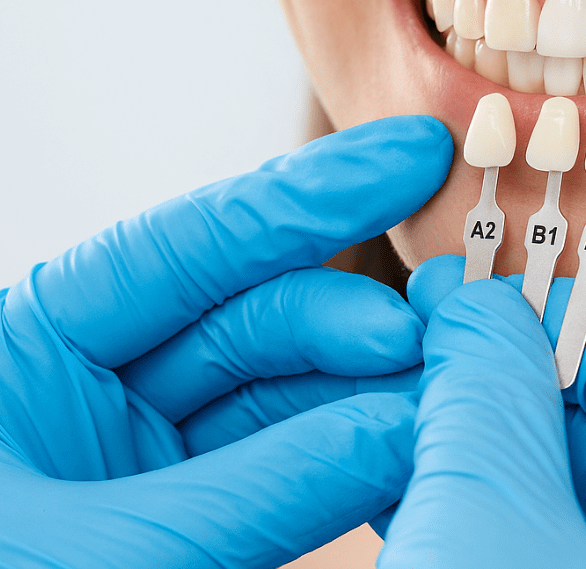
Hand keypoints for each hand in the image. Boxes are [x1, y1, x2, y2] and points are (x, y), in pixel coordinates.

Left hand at [0, 116, 451, 567]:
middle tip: (443, 328)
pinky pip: (292, 459)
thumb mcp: (101, 552)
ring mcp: (151, 451)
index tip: (412, 157)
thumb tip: (407, 424)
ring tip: (442, 392)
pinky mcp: (197, 512)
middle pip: (254, 312)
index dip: (311, 193)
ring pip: (287, 389)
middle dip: (354, 317)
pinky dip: (356, 453)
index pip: (189, 244)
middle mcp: (95, 387)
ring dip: (370, 389)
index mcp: (30, 351)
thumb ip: (261, 488)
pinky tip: (411, 440)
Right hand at [383, 254, 585, 567]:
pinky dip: (483, 515)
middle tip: (453, 339)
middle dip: (537, 389)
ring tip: (418, 397)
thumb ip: (495, 401)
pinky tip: (411, 476)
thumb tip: (479, 305)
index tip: (535, 299)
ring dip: (496, 448)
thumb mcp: (491, 532)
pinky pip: (539, 556)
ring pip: (579, 511)